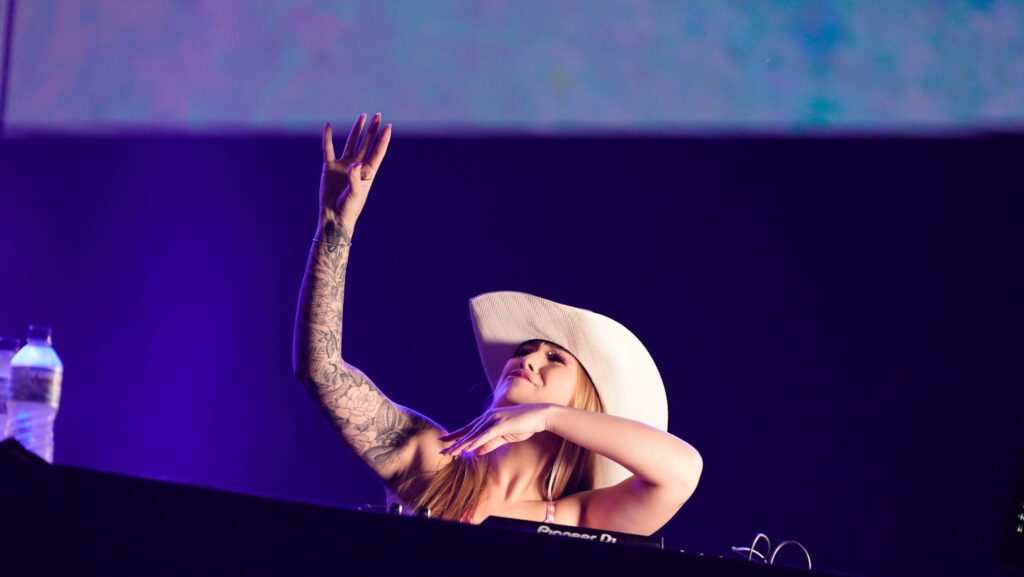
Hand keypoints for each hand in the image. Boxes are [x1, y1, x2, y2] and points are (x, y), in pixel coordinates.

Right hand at [318, 113, 391, 239]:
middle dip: (373, 130)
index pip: (377, 152)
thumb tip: (355, 164)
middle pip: (367, 143)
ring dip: (357, 130)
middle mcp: (357, 166)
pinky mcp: (329, 167)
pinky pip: (328, 149)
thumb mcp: (355, 194)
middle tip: (378, 115)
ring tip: (362, 116)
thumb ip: (355, 179)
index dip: (383, 140)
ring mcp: (343, 165)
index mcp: (368, 173)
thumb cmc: (349, 208)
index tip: (389, 127)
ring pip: (351, 142)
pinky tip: (328, 126)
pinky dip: (328, 138)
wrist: (334, 217)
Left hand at [438, 404, 553, 456]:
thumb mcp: (504, 436)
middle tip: (441, 450)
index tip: (444, 442)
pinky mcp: (501, 424)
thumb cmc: (523, 425)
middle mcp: (488, 417)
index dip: (456, 436)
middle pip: (468, 431)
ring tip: (451, 453)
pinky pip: (486, 435)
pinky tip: (467, 448)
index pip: (469, 429)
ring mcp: (494, 419)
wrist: (539, 416)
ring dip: (462, 444)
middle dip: (454, 441)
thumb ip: (489, 444)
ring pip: (474, 434)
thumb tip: (476, 452)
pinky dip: (476, 442)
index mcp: (488, 419)